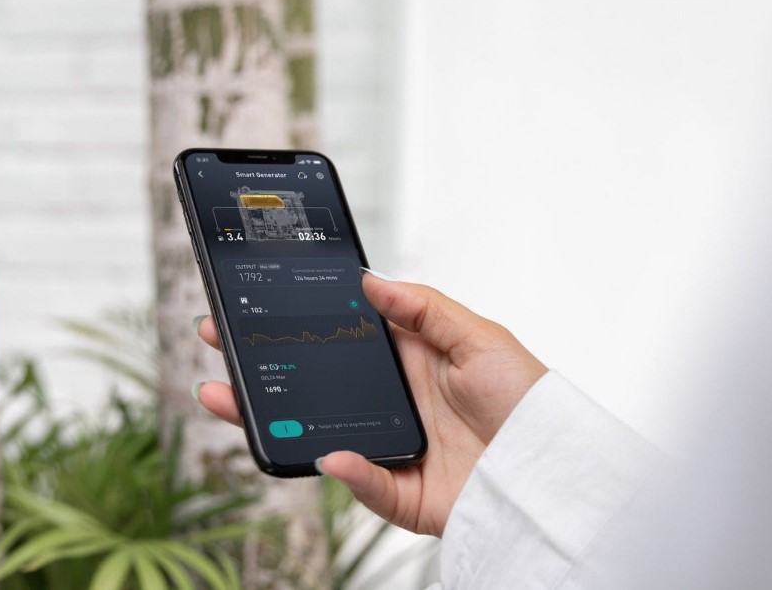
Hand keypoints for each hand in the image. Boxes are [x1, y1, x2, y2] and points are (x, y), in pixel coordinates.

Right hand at [194, 271, 546, 535]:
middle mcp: (388, 402)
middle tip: (218, 340)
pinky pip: (359, 482)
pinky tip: (327, 453)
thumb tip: (369, 280)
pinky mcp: (396, 493)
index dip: (295, 321)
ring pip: (314, 433)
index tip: (255, 302)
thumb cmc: (528, 401)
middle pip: (311, 384)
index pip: (336, 337)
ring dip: (269, 419)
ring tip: (228, 399)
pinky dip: (343, 471)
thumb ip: (423, 307)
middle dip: (260, 364)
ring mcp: (385, 446)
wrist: (553, 472)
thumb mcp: (480, 337)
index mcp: (405, 361)